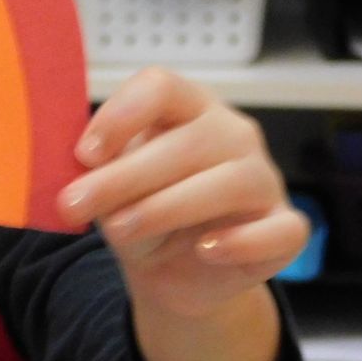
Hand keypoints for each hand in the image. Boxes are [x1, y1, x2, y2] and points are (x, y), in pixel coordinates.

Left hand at [57, 67, 308, 319]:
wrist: (171, 273)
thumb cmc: (140, 211)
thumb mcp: (110, 188)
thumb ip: (100, 170)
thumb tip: (84, 167)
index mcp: (187, 108)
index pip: (161, 87)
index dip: (120, 115)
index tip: (83, 155)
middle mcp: (232, 134)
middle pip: (188, 141)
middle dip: (126, 175)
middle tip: (77, 203)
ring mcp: (264, 179)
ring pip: (231, 183)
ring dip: (167, 207)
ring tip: (121, 230)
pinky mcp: (285, 228)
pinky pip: (280, 230)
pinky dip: (243, 241)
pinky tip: (205, 250)